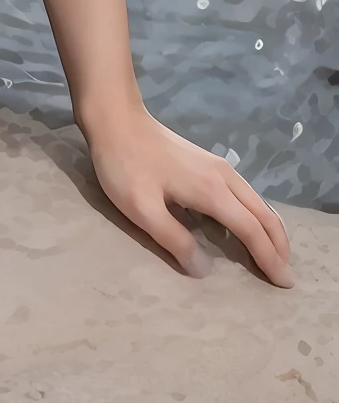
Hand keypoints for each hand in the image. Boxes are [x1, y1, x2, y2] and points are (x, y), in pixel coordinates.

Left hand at [84, 105, 292, 285]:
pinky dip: (257, 215)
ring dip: (271, 230)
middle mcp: (225, 178)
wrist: (116, 119)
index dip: (269, 258)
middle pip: (264, 215)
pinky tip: (249, 225)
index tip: (283, 283)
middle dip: (279, 247)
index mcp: (212, 191)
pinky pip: (246, 194)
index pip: (252, 230)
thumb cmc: (125, 165)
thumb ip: (173, 239)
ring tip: (274, 256)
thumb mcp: (141, 208)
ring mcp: (219, 167)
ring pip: (258, 202)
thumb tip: (204, 269)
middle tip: (286, 276)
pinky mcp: (209, 163)